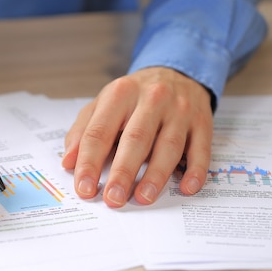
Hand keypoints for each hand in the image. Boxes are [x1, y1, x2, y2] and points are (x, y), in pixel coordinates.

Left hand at [62, 67, 213, 207]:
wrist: (176, 71)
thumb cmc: (133, 96)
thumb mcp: (103, 103)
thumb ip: (82, 131)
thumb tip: (68, 163)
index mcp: (120, 94)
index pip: (100, 132)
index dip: (89, 162)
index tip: (84, 188)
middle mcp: (151, 99)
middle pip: (135, 139)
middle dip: (123, 172)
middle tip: (113, 198)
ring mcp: (180, 110)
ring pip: (169, 146)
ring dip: (156, 176)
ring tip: (143, 198)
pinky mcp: (203, 122)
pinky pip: (200, 149)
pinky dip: (195, 170)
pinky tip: (187, 188)